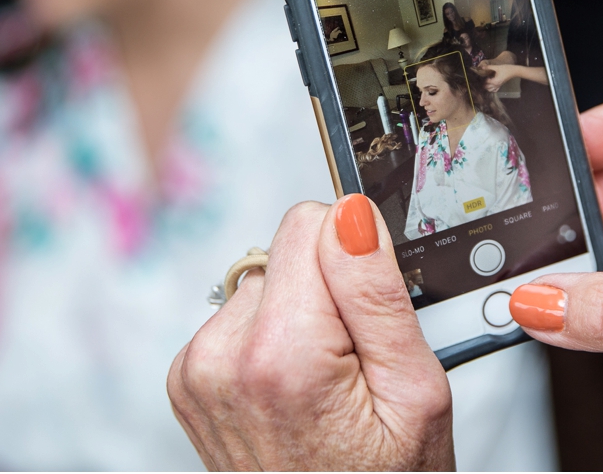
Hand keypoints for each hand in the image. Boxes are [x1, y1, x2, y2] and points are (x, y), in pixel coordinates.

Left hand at [168, 194, 453, 469]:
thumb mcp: (414, 390)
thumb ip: (377, 292)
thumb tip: (350, 212)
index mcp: (280, 355)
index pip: (312, 223)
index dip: (356, 258)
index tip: (369, 317)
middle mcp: (221, 356)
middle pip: (287, 249)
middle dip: (329, 291)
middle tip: (353, 363)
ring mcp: (196, 368)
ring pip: (267, 279)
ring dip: (301, 317)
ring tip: (324, 383)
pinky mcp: (189, 375)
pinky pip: (243, 314)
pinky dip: (273, 340)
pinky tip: (294, 389)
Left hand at [480, 63, 519, 91]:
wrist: (513, 71)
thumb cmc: (506, 69)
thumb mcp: (497, 67)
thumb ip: (489, 67)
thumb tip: (481, 67)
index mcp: (495, 81)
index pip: (486, 82)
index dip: (484, 78)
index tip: (483, 74)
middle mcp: (496, 85)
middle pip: (487, 87)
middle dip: (484, 84)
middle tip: (483, 78)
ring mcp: (498, 86)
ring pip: (490, 90)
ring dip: (487, 87)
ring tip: (486, 82)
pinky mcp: (500, 85)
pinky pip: (495, 90)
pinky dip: (492, 88)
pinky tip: (491, 85)